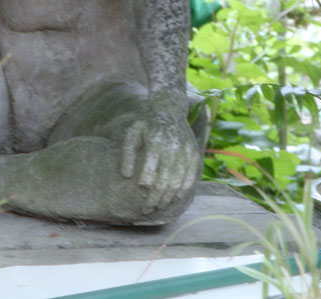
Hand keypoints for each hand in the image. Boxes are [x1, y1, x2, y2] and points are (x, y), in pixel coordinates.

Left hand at [120, 97, 199, 213]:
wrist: (169, 109)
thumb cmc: (146, 124)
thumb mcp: (132, 134)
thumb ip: (126, 154)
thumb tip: (126, 176)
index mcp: (155, 143)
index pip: (150, 174)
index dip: (146, 192)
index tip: (140, 203)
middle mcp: (172, 148)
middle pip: (164, 182)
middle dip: (156, 199)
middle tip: (148, 210)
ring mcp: (185, 151)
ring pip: (178, 182)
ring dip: (169, 198)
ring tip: (159, 207)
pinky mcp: (194, 154)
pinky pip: (190, 177)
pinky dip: (182, 190)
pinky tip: (174, 199)